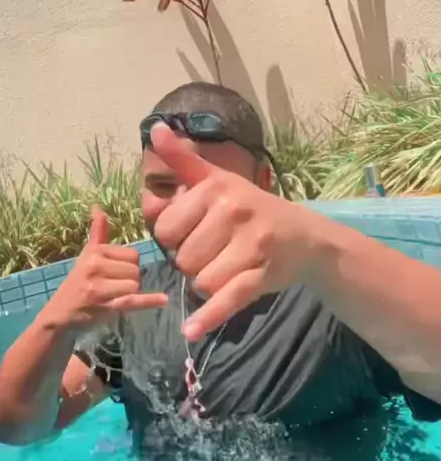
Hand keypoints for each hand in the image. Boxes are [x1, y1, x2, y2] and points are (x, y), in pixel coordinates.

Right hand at [44, 209, 167, 331]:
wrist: (60, 313)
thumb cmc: (77, 282)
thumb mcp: (86, 255)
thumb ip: (98, 233)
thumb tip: (98, 208)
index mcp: (95, 252)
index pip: (132, 255)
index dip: (129, 264)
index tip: (116, 272)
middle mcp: (96, 267)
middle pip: (135, 270)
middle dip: (131, 279)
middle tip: (114, 286)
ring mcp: (100, 288)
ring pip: (135, 285)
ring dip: (131, 292)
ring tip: (116, 295)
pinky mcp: (105, 306)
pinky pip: (132, 301)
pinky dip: (149, 301)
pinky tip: (163, 299)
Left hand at [151, 124, 326, 340]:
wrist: (306, 236)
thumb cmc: (252, 208)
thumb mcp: (219, 179)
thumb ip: (184, 159)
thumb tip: (155, 129)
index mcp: (216, 188)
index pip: (165, 228)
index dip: (174, 238)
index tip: (195, 232)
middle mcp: (233, 211)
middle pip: (182, 258)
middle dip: (192, 263)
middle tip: (215, 252)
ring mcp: (251, 244)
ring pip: (200, 281)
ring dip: (206, 284)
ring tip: (225, 268)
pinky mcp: (263, 274)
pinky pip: (226, 299)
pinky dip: (208, 318)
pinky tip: (192, 331)